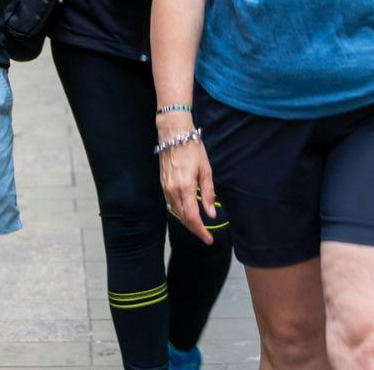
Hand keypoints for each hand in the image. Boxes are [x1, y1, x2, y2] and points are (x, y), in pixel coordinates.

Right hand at [158, 120, 217, 244]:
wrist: (173, 134)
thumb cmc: (192, 149)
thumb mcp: (206, 170)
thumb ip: (208, 193)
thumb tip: (211, 214)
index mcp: (185, 188)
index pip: (192, 217)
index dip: (200, 231)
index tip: (209, 239)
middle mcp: (172, 191)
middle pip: (182, 217)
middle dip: (194, 229)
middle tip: (205, 235)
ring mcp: (165, 188)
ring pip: (175, 212)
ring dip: (186, 221)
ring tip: (198, 225)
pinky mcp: (162, 184)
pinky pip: (170, 204)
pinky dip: (179, 211)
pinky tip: (187, 211)